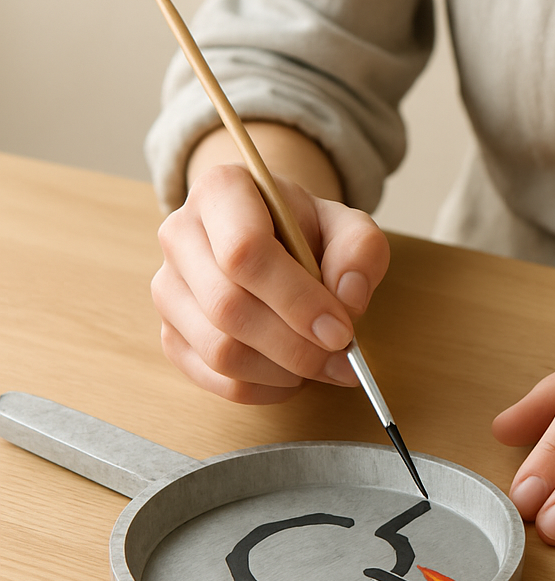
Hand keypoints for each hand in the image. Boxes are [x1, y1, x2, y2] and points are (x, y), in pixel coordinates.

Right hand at [151, 162, 389, 403]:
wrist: (273, 237)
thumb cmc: (308, 230)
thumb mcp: (347, 225)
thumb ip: (360, 251)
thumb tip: (348, 298)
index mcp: (221, 191)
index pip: (245, 253)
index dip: (297, 300)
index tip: (340, 330)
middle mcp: (181, 235)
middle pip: (229, 308)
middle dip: (296, 346)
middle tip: (343, 359)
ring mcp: (168, 288)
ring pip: (219, 350)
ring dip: (283, 370)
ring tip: (323, 364)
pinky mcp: (171, 332)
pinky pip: (214, 378)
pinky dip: (264, 389)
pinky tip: (295, 375)